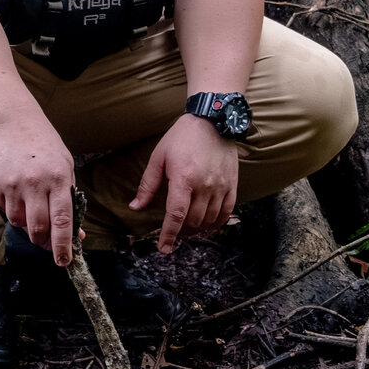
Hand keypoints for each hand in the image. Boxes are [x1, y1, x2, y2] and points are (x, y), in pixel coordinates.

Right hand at [0, 107, 76, 264]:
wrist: (11, 120)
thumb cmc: (44, 145)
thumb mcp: (65, 167)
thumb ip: (69, 200)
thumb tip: (76, 234)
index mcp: (57, 178)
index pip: (62, 220)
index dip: (62, 245)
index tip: (64, 262)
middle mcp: (33, 183)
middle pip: (37, 228)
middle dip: (43, 241)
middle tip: (46, 242)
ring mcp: (10, 184)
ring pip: (18, 222)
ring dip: (26, 223)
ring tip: (30, 204)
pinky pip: (4, 209)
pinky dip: (12, 208)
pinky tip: (15, 189)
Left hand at [130, 113, 239, 253]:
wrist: (213, 120)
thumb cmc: (182, 137)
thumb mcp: (159, 157)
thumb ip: (147, 185)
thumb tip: (135, 207)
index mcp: (183, 178)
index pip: (175, 215)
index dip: (169, 235)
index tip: (164, 248)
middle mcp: (204, 185)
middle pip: (192, 221)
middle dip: (181, 231)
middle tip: (174, 231)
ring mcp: (221, 186)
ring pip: (209, 220)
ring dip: (197, 228)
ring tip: (188, 227)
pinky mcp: (232, 184)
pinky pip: (226, 212)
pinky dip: (216, 223)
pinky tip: (207, 224)